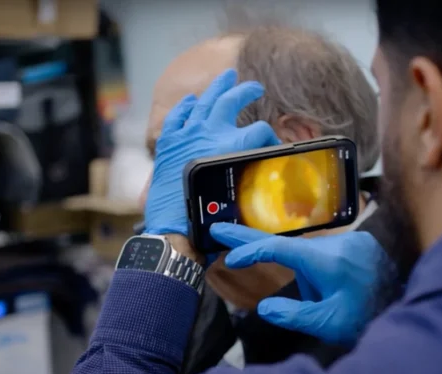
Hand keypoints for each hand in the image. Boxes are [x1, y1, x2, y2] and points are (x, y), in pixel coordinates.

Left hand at [144, 69, 280, 237]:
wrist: (176, 227)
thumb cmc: (212, 218)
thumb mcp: (241, 196)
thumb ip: (254, 179)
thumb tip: (266, 177)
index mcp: (233, 145)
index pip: (260, 130)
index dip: (270, 136)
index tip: (272, 146)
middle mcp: (210, 133)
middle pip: (231, 101)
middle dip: (245, 91)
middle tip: (254, 86)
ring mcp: (187, 135)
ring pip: (203, 101)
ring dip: (216, 87)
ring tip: (226, 77)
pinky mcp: (169, 144)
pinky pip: (177, 117)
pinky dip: (184, 107)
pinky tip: (190, 101)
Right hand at [210, 223, 388, 345]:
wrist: (411, 310)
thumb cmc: (372, 316)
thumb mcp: (330, 323)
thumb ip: (296, 315)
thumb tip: (266, 308)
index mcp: (327, 260)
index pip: (278, 249)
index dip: (249, 250)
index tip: (227, 256)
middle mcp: (337, 244)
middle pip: (287, 242)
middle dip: (252, 239)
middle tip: (220, 231)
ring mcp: (350, 243)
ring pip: (311, 260)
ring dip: (310, 283)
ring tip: (333, 307)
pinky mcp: (359, 247)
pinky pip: (328, 259)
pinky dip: (322, 277)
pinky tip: (339, 296)